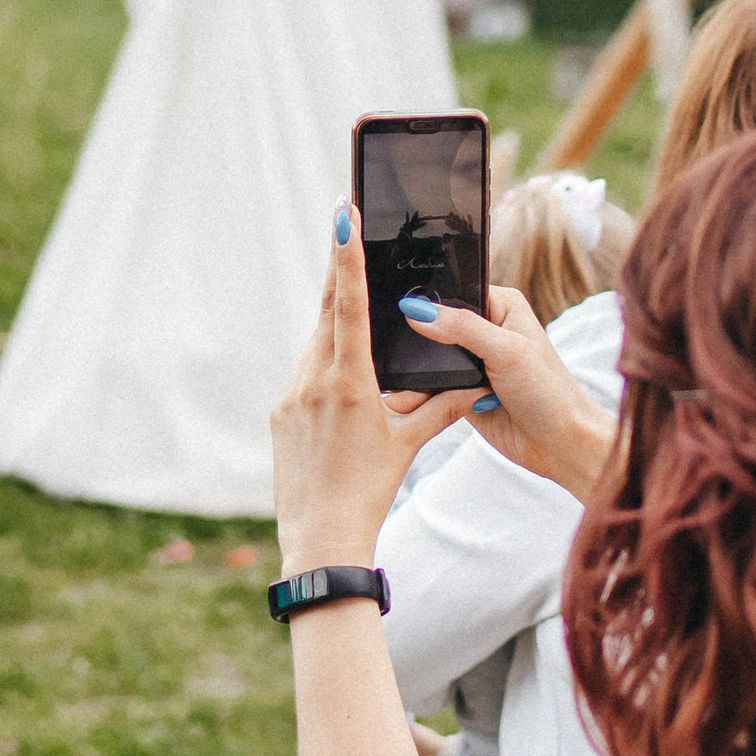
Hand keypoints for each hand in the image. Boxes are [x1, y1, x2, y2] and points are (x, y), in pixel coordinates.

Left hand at [271, 207, 485, 572]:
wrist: (321, 539)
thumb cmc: (370, 491)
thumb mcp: (410, 443)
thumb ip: (442, 405)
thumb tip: (475, 380)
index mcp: (350, 382)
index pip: (350, 305)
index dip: (349, 257)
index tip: (343, 217)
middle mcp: (314, 381)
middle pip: (329, 314)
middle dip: (342, 275)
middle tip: (346, 230)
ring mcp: (291, 397)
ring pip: (315, 346)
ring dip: (336, 325)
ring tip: (354, 301)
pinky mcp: (280, 415)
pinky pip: (304, 376)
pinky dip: (324, 365)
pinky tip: (341, 374)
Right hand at [394, 284, 619, 503]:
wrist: (558, 444)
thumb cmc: (548, 392)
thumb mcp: (506, 350)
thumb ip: (462, 327)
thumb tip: (418, 311)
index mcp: (502, 305)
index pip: (456, 290)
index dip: (432, 298)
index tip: (403, 307)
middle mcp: (486, 329)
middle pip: (438, 323)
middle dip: (423, 336)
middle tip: (404, 346)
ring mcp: (473, 360)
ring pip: (431, 355)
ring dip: (424, 366)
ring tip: (416, 375)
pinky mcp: (462, 388)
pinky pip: (432, 383)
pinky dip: (425, 389)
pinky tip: (419, 394)